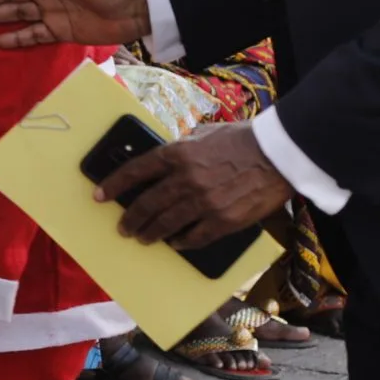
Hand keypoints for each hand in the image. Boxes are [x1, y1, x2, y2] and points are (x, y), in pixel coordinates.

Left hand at [97, 121, 290, 249]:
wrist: (279, 154)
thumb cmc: (242, 140)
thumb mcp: (204, 135)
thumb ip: (180, 150)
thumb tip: (162, 163)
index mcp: (178, 154)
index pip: (136, 171)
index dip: (114, 185)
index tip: (100, 195)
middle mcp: (186, 179)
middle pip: (147, 204)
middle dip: (131, 218)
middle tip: (123, 227)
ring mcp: (204, 202)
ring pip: (167, 224)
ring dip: (150, 233)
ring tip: (142, 238)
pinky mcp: (224, 220)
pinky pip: (195, 237)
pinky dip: (181, 241)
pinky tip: (175, 243)